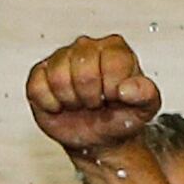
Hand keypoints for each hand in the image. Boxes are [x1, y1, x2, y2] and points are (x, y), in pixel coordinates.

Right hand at [25, 33, 161, 157]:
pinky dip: (50, 104)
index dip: (112, 89)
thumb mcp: (145, 109)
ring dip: (70, 100)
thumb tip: (127, 88)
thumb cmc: (120, 116)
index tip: (115, 97)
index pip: (112, 63)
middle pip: (83, 71)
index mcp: (115, 48)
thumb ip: (146, 95)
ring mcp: (61, 58)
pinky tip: (61, 105)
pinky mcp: (39, 73)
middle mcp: (87, 47)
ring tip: (79, 103)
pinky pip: (38, 87)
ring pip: (58, 78)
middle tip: (95, 103)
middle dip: (90, 97)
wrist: (98, 136)